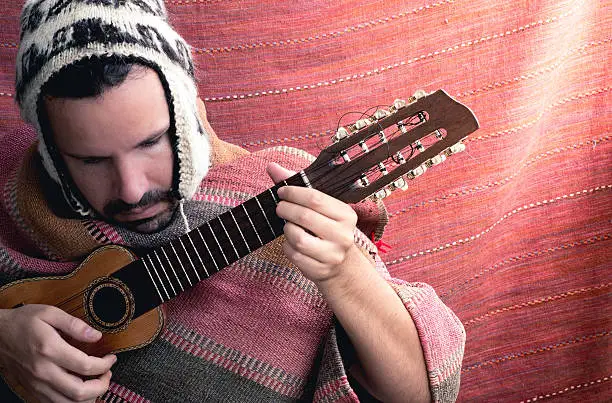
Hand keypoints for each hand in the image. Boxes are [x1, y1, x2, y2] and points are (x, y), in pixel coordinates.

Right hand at [0, 305, 115, 402]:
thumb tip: (96, 336)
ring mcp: (37, 383)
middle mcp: (43, 371)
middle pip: (78, 392)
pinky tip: (80, 388)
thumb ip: (75, 324)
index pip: (85, 366)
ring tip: (97, 383)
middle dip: (101, 386)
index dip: (104, 365)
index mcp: (50, 350)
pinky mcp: (32, 389)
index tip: (111, 358)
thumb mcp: (49, 313)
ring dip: (88, 397)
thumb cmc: (23, 322)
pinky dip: (72, 400)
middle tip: (107, 374)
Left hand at [266, 162, 358, 283]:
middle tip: (279, 207)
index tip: (281, 191)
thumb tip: (271, 166)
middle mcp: (343, 235)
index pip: (315, 198)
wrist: (340, 264)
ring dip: (287, 230)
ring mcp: (333, 255)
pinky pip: (294, 256)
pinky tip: (292, 243)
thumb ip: (296, 186)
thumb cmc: (325, 227)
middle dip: (286, 209)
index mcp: (346, 214)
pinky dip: (288, 247)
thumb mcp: (319, 207)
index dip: (293, 193)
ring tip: (288, 226)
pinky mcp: (321, 270)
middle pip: (305, 217)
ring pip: (298, 238)